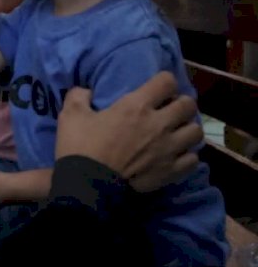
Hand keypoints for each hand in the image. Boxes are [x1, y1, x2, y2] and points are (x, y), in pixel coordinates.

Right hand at [56, 71, 202, 192]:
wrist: (87, 185)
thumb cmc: (80, 147)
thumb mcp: (70, 115)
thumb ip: (79, 95)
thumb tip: (86, 91)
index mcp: (136, 106)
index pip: (167, 81)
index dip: (163, 82)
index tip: (155, 89)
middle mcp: (159, 124)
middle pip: (188, 105)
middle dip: (180, 104)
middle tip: (168, 110)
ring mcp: (169, 149)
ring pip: (196, 131)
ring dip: (186, 129)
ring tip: (175, 133)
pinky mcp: (171, 171)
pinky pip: (193, 159)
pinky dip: (186, 156)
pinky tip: (175, 156)